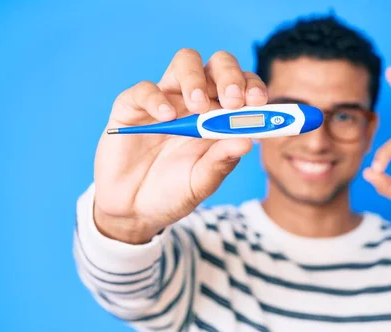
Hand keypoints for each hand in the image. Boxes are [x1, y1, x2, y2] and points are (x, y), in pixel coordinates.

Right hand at [93, 49, 267, 243]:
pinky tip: (166, 117)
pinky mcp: (132, 107)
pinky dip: (157, 98)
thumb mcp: (202, 182)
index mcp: (219, 117)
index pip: (243, 86)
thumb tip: (248, 142)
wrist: (133, 210)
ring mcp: (165, 100)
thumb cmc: (173, 193)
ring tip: (198, 107)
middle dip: (230, 76)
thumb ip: (222, 162)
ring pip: (185, 61)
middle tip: (232, 101)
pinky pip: (145, 89)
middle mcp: (195, 101)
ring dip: (197, 78)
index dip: (253, 87)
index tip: (258, 102)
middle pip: (218, 64)